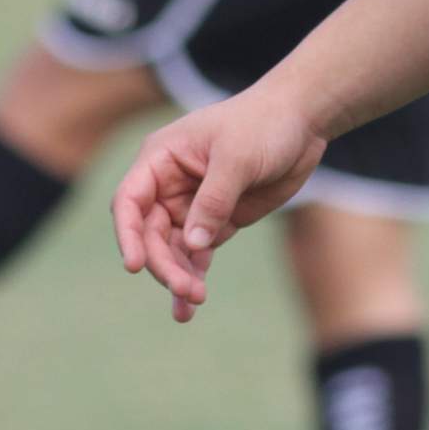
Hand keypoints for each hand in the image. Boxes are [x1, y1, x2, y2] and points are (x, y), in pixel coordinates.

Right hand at [111, 84, 327, 321]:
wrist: (301, 123)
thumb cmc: (264, 124)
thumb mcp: (238, 156)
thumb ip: (214, 199)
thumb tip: (193, 243)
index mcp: (162, 158)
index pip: (130, 201)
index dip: (127, 234)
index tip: (135, 266)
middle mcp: (169, 185)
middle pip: (150, 234)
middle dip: (163, 263)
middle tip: (185, 289)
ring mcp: (192, 205)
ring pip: (172, 249)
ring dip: (177, 276)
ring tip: (192, 302)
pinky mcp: (216, 221)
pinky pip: (196, 254)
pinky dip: (193, 276)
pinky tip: (190, 306)